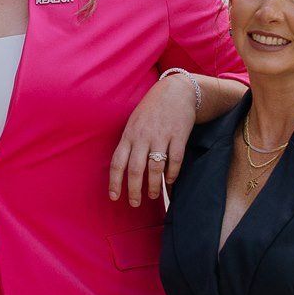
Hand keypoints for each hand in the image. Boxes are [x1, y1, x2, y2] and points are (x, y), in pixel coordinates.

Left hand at [109, 73, 196, 206]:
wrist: (175, 91)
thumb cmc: (151, 111)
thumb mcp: (134, 124)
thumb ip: (129, 144)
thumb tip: (124, 169)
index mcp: (129, 135)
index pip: (117, 162)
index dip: (114, 182)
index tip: (114, 197)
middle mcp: (143, 137)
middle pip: (135, 169)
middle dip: (133, 190)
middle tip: (134, 203)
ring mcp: (161, 136)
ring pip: (155, 168)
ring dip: (153, 185)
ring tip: (152, 196)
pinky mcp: (179, 136)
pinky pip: (175, 160)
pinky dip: (172, 174)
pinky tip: (170, 181)